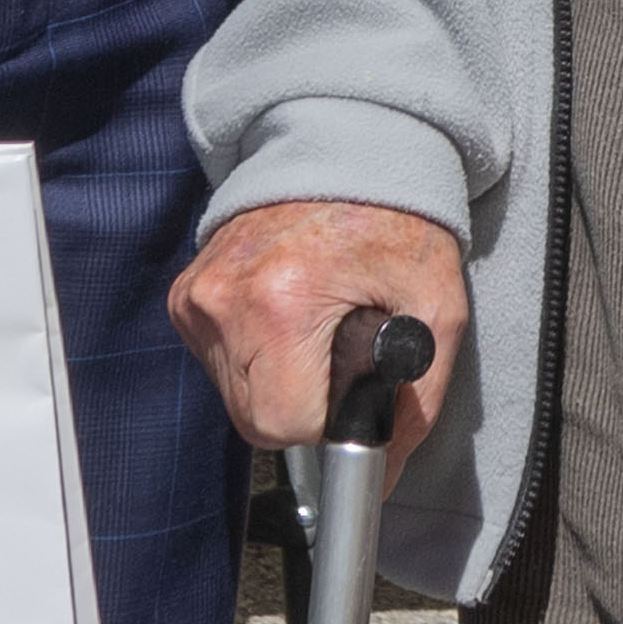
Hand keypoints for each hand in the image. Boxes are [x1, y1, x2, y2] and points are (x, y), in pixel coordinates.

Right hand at [167, 199, 467, 468]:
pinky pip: (216, 363)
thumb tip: (382, 476)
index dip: (328, 423)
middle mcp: (226, 298)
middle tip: (338, 356)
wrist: (347, 147)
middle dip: (303, 407)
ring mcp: (198, 295)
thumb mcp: (436, 310)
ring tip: (313, 330)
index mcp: (283, 302)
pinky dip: (252, 357)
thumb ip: (416, 405)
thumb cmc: (398, 221)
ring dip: (275, 384)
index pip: (284, 426)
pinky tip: (285, 318)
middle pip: (254, 421)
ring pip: (232, 397)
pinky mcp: (186, 295)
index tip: (352, 391)